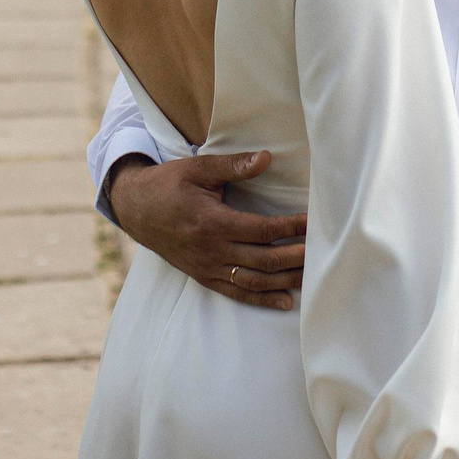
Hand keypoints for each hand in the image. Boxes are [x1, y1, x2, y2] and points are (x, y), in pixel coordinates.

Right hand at [105, 151, 306, 309]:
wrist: (137, 210)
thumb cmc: (170, 184)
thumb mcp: (198, 168)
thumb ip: (234, 165)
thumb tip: (266, 157)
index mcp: (213, 222)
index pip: (261, 230)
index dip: (290, 228)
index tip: (312, 222)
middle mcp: (212, 250)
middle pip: (263, 260)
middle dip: (295, 257)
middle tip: (321, 252)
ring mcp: (208, 268)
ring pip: (254, 281)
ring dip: (285, 280)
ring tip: (311, 276)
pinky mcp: (204, 277)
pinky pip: (236, 292)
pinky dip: (262, 299)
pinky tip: (285, 301)